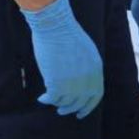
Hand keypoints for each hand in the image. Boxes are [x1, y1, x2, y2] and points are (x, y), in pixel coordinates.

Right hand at [22, 0, 103, 119]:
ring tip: (51, 101)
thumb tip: (80, 79)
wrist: (56, 26)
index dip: (88, 106)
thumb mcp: (87, 51)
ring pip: (65, 102)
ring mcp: (73, 83)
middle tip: (62, 111)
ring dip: (58, 104)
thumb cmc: (68, 33)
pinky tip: (42, 98)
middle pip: (80, 102)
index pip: (96, 95)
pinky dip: (47, 100)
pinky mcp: (57, 84)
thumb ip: (87, 67)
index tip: (81, 112)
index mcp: (96, 70)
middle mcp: (88, 79)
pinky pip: (52, 98)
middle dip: (71, 109)